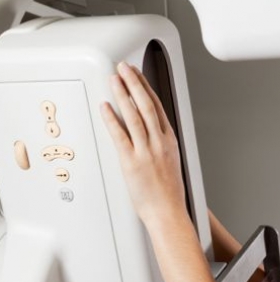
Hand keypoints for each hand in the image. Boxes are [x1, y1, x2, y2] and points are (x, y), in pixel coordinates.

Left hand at [100, 62, 186, 224]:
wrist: (168, 212)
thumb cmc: (169, 194)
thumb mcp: (172, 164)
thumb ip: (161, 147)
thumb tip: (151, 136)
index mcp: (170, 142)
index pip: (158, 108)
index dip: (147, 88)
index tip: (138, 77)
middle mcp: (159, 143)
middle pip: (146, 105)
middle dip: (134, 83)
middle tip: (124, 68)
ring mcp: (146, 151)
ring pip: (134, 115)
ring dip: (122, 94)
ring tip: (114, 79)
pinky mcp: (131, 162)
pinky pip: (120, 135)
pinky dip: (112, 118)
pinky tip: (106, 107)